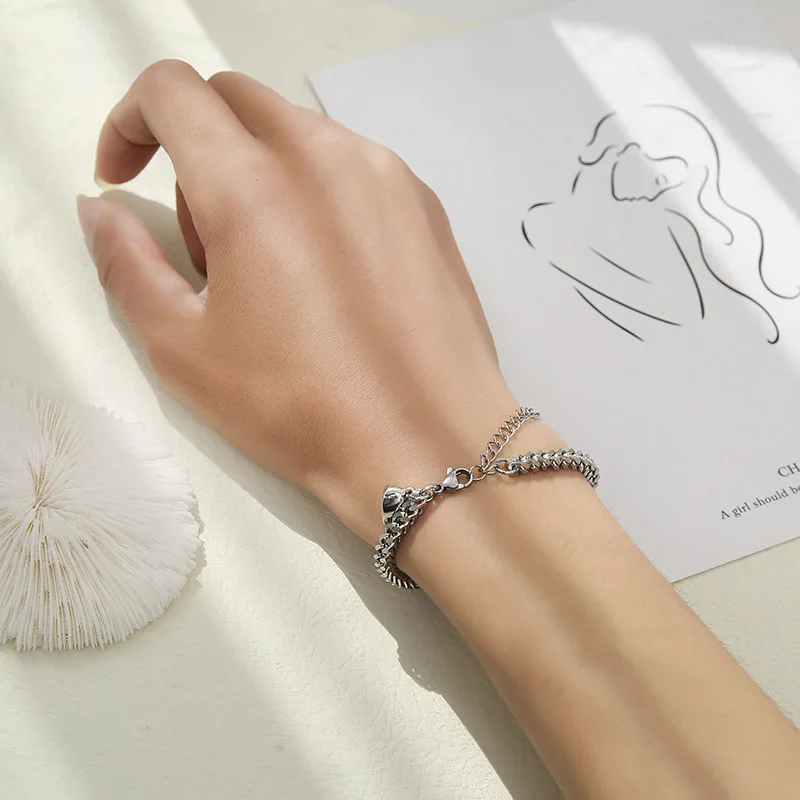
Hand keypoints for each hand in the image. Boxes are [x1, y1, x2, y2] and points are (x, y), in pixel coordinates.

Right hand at [79, 60, 556, 540]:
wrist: (426, 442)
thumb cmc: (301, 408)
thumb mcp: (184, 348)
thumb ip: (126, 264)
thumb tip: (101, 210)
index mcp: (252, 185)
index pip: (170, 91)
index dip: (130, 124)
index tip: (125, 178)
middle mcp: (323, 156)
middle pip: (234, 103)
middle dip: (197, 152)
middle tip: (208, 247)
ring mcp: (385, 174)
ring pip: (296, 134)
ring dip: (260, 176)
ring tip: (277, 271)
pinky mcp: (425, 202)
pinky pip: (350, 166)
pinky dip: (317, 193)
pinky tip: (331, 274)